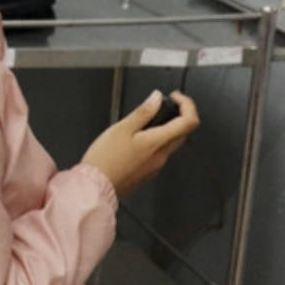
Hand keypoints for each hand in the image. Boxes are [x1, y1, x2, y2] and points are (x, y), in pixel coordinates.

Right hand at [82, 90, 199, 196]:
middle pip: (183, 132)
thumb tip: (157, 98)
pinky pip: (159, 153)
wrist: (96, 187)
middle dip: (176, 115)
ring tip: (142, 123)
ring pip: (171, 143)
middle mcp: (162, 155)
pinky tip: (135, 140)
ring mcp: (157, 166)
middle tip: (159, 106)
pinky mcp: (149, 173)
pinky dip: (155, 141)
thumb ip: (143, 112)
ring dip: (165, 129)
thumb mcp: (121, 129)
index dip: (187, 105)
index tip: (174, 97)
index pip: (189, 121)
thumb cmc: (105, 158)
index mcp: (158, 142)